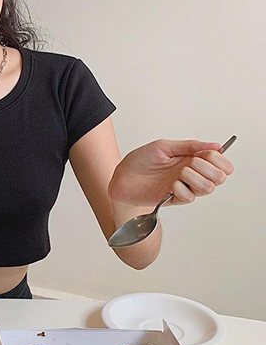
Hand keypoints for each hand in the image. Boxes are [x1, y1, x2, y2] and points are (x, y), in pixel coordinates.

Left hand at [108, 139, 233, 206]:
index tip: (207, 154)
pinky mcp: (173, 199)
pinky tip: (170, 185)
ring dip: (196, 178)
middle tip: (192, 163)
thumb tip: (216, 145)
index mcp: (193, 159)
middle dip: (210, 168)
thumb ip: (190, 146)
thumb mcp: (164, 146)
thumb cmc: (140, 160)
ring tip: (180, 173)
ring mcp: (184, 187)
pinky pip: (189, 197)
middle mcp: (192, 174)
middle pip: (220, 177)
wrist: (122, 176)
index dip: (220, 159)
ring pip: (208, 188)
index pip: (222, 164)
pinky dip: (182, 189)